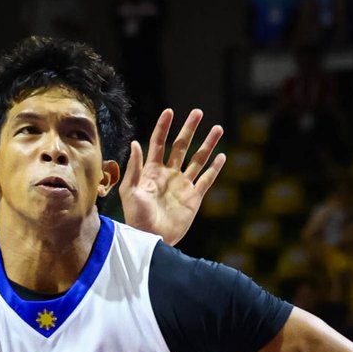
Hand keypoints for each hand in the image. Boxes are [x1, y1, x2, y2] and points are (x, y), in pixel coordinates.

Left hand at [118, 108, 224, 245]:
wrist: (151, 239)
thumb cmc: (136, 217)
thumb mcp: (130, 191)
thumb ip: (134, 167)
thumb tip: (135, 142)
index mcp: (151, 171)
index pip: (158, 143)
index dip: (163, 127)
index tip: (169, 112)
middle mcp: (168, 174)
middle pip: (181, 146)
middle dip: (189, 129)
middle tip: (198, 112)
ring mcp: (182, 185)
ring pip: (198, 159)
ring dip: (208, 144)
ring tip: (217, 128)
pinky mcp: (194, 197)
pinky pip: (206, 179)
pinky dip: (215, 168)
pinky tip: (222, 156)